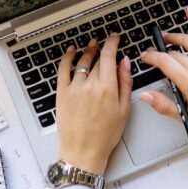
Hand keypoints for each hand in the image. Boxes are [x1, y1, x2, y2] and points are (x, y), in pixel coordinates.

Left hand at [54, 36, 131, 174]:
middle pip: (97, 60)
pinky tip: (71, 51)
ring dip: (88, 52)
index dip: (112, 43)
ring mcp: (74, 88)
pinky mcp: (62, 93)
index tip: (114, 38)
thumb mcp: (124, 109)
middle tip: (106, 46)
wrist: (83, 151)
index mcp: (108, 88)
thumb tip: (125, 63)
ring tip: (91, 46)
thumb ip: (125, 83)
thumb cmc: (105, 135)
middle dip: (103, 51)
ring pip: (82, 62)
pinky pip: (63, 70)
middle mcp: (90, 85)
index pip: (109, 56)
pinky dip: (67, 58)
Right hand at [139, 7, 187, 134]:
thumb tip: (146, 96)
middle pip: (174, 53)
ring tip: (166, 37)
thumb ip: (164, 105)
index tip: (146, 57)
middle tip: (154, 52)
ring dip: (174, 37)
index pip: (164, 62)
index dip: (151, 57)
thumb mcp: (187, 116)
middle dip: (161, 51)